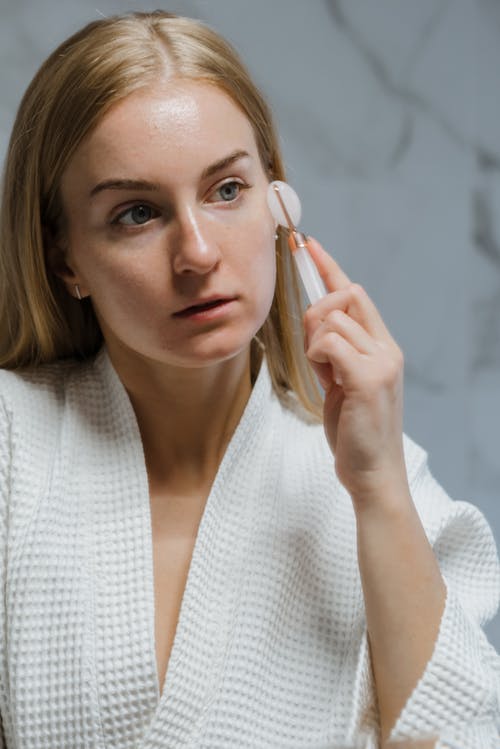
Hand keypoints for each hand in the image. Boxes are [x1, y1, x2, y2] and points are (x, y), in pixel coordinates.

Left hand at [303, 236, 407, 503]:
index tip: (308, 245)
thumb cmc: (354, 430)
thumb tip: (315, 324)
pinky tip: (326, 381)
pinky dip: (317, 357)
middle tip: (314, 348)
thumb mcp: (343, 383)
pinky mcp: (368, 377)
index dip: (330, 267)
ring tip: (325, 376)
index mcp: (382, 346)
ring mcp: (381, 361)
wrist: (372, 471)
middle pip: (345, 296)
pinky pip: (327, 342)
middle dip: (318, 310)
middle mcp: (386, 347)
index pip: (355, 294)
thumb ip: (336, 352)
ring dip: (314, 344)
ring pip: (331, 320)